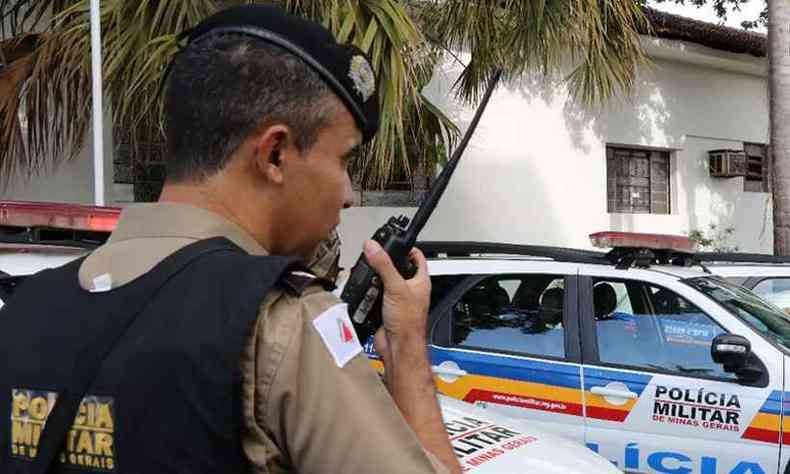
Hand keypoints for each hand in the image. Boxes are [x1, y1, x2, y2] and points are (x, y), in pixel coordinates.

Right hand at [360, 240, 430, 359]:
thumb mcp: (395, 287)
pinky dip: (368, 294)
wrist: (398, 347)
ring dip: (375, 282)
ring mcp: (397, 300)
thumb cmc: (408, 322)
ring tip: (370, 280)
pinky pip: (374, 297)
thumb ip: (383, 265)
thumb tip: (373, 247)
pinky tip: (366, 295)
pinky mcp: (385, 309)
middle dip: (384, 265)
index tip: (396, 241)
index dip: (408, 248)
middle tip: (374, 259)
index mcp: (420, 281)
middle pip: (396, 269)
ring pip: (383, 283)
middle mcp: (410, 290)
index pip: (417, 257)